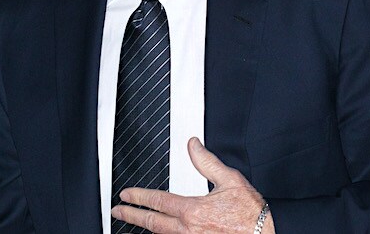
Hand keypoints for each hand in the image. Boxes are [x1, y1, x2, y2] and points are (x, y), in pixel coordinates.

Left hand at [110, 137, 273, 232]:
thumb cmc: (252, 213)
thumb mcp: (230, 180)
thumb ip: (207, 162)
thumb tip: (193, 145)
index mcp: (193, 211)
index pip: (158, 202)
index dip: (139, 197)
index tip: (126, 195)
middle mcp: (189, 231)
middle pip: (152, 223)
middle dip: (132, 216)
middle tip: (117, 212)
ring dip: (146, 229)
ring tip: (134, 223)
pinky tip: (160, 233)